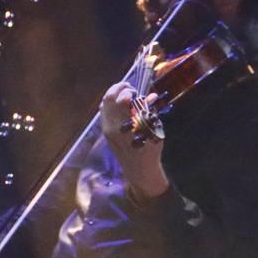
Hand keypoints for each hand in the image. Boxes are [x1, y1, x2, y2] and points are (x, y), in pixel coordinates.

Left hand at [98, 82, 169, 202]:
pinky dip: (110, 104)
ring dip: (113, 95)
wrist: (138, 169)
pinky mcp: (105, 131)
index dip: (128, 91)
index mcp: (125, 124)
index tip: (136, 92)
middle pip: (108, 98)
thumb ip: (149, 112)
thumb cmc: (150, 149)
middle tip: (129, 87)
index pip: (121, 99)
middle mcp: (112, 125)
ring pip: (104, 104)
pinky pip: (103, 112)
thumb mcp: (153, 130)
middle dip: (119, 88)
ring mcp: (106, 128)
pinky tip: (119, 103)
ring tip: (125, 93)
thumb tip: (150, 96)